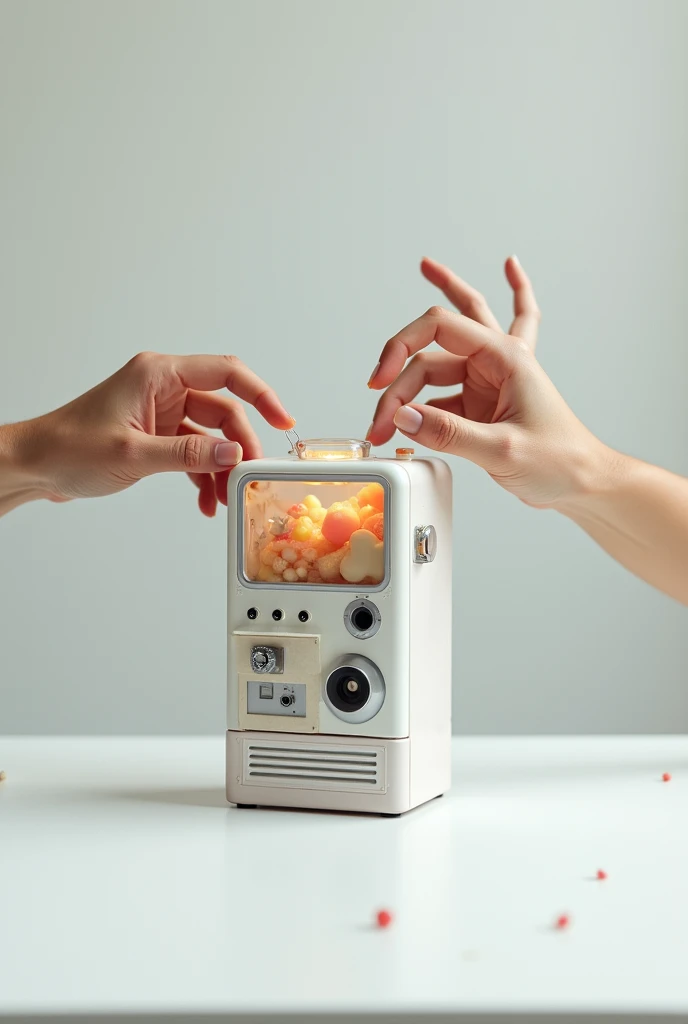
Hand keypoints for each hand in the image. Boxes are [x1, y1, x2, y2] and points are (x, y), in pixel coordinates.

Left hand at [4, 352, 293, 516]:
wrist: (34, 465)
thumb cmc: (68, 447)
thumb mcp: (133, 453)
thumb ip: (188, 453)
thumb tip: (233, 453)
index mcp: (158, 375)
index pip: (226, 373)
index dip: (260, 394)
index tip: (282, 420)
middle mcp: (163, 388)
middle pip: (223, 411)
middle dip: (239, 447)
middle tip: (247, 478)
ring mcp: (161, 412)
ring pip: (210, 436)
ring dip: (220, 467)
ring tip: (224, 499)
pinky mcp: (156, 435)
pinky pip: (193, 451)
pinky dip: (202, 475)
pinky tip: (204, 501)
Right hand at [367, 258, 609, 507]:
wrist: (584, 482)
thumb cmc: (562, 459)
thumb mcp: (502, 449)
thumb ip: (448, 433)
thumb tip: (402, 418)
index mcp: (507, 355)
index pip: (441, 326)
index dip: (402, 347)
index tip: (381, 379)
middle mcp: (496, 361)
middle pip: (432, 346)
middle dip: (398, 372)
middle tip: (373, 395)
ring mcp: (487, 382)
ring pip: (435, 363)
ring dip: (405, 386)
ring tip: (381, 417)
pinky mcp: (481, 405)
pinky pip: (444, 390)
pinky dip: (421, 397)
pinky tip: (409, 398)